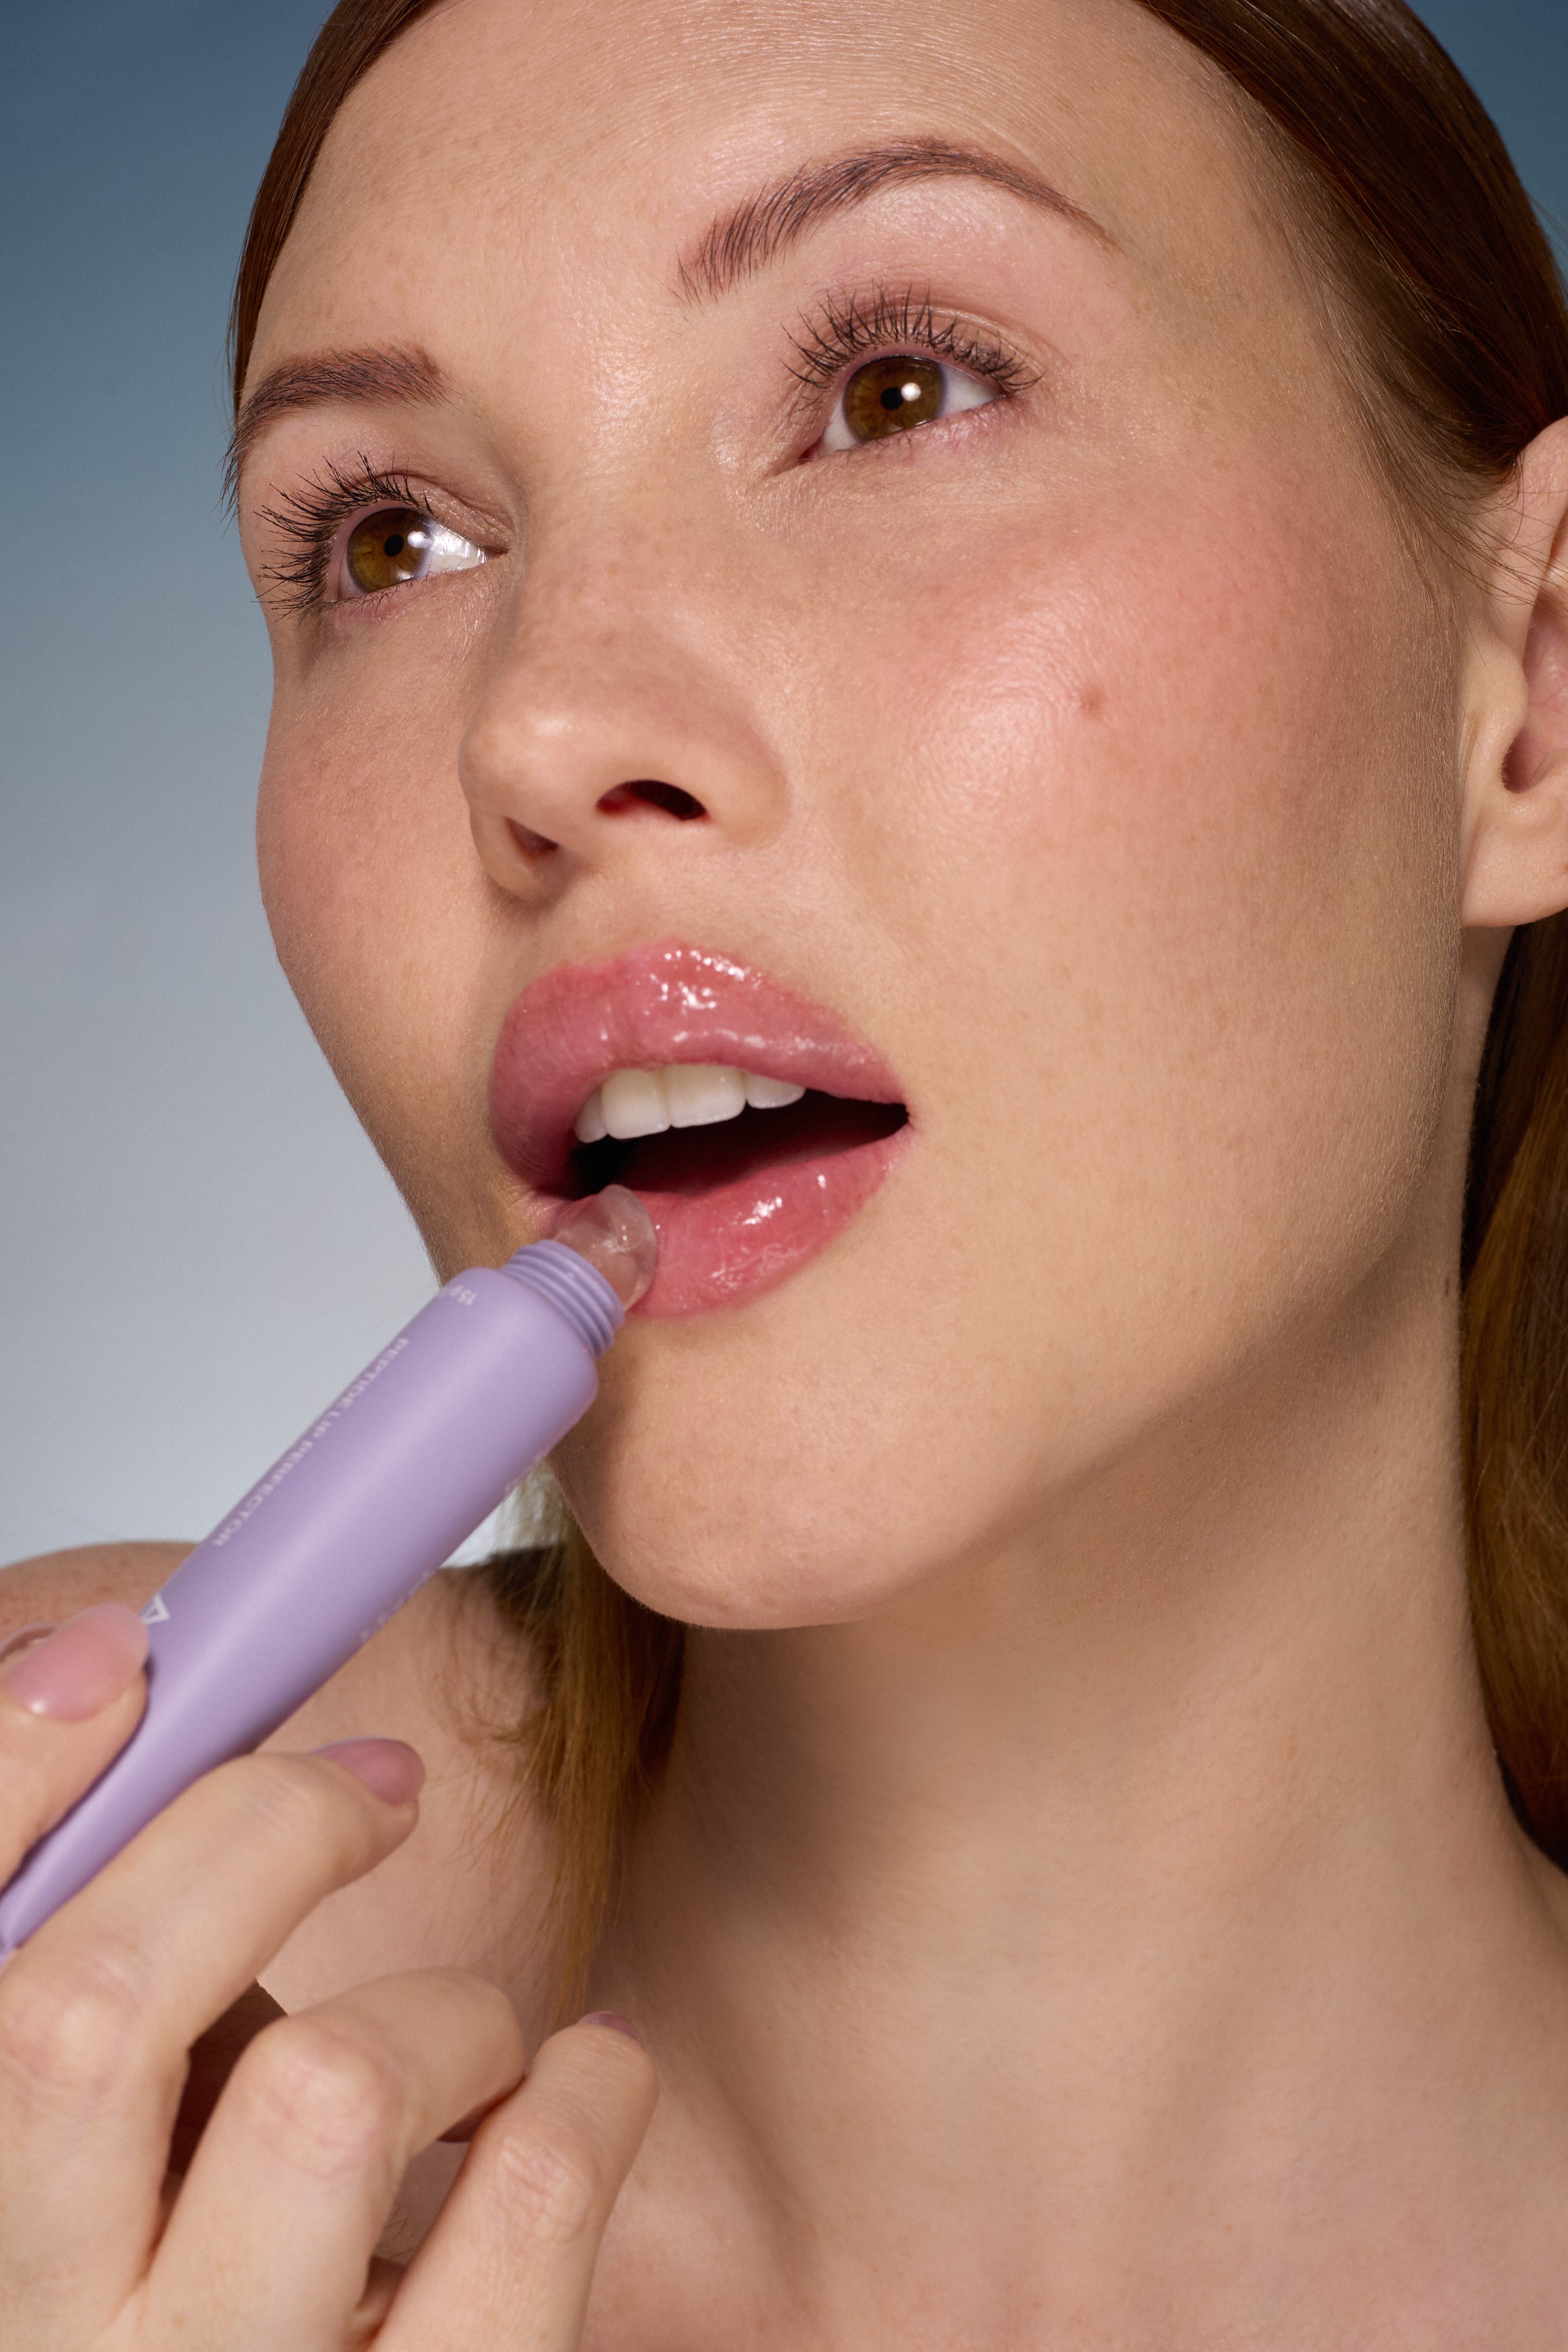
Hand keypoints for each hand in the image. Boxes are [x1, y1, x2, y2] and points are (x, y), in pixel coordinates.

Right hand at [0, 1605, 656, 2347]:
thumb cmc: (237, 2277)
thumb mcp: (138, 2118)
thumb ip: (119, 1941)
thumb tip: (100, 1669)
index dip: (13, 1763)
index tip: (126, 1659)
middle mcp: (38, 2336)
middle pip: (87, 2014)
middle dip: (263, 1835)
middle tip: (375, 1793)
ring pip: (330, 2098)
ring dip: (446, 2010)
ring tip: (474, 2042)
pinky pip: (529, 2202)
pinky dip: (586, 2097)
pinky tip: (572, 2096)